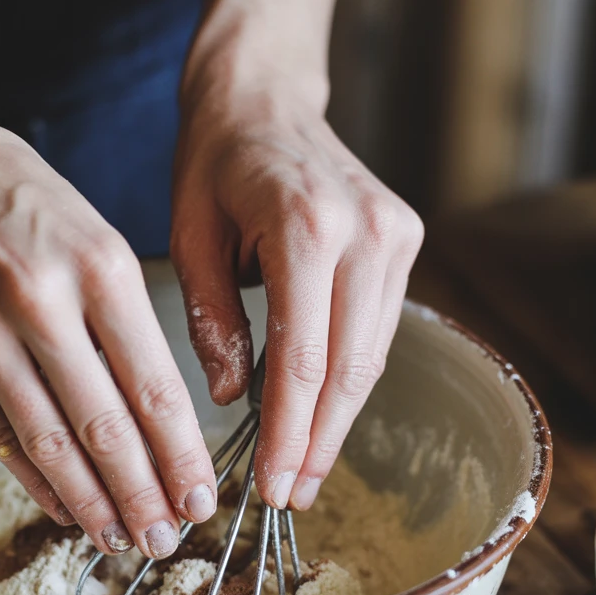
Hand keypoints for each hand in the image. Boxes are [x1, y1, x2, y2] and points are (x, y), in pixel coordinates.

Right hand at [0, 108, 217, 557]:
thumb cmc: (17, 197)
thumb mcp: (93, 234)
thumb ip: (125, 319)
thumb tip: (157, 417)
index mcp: (98, 266)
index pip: (153, 385)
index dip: (181, 456)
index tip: (201, 499)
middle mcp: (38, 300)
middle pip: (102, 427)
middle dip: (141, 497)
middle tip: (164, 541)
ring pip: (46, 442)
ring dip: (89, 503)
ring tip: (118, 540)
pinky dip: (33, 478)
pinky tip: (63, 506)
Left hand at [172, 87, 423, 510]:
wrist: (265, 98)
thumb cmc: (215, 165)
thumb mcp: (190, 237)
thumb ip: (214, 321)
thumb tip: (235, 397)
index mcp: (308, 228)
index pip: (304, 358)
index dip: (289, 431)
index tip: (273, 486)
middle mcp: (368, 232)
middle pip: (349, 367)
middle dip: (317, 441)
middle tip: (291, 496)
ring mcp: (396, 236)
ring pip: (372, 355)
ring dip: (337, 420)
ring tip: (304, 472)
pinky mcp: (405, 241)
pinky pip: (378, 329)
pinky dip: (350, 379)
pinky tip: (322, 417)